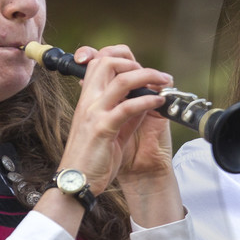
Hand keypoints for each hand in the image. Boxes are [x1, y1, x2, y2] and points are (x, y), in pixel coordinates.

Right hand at [55, 44, 175, 194]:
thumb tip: (144, 98)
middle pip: (107, 62)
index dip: (119, 59)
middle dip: (133, 62)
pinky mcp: (103, 128)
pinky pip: (128, 107)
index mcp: (87, 99)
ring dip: (148, 76)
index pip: (98, 63)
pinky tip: (158, 102)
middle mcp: (88, 101)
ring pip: (121, 80)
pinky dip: (147, 100)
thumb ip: (124, 112)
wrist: (76, 181)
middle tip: (154, 74)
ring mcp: (94, 113)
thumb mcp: (107, 129)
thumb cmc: (91, 157)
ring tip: (163, 82)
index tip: (140, 69)